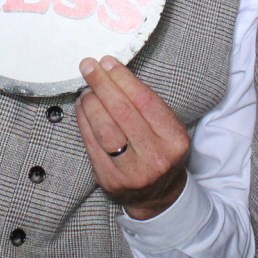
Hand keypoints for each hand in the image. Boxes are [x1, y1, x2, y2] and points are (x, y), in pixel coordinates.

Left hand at [75, 55, 189, 218]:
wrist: (157, 194)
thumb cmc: (160, 152)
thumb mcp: (167, 128)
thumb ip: (145, 105)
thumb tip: (112, 73)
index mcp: (175, 140)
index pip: (145, 101)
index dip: (123, 79)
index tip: (108, 62)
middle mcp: (156, 157)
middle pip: (122, 113)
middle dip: (102, 84)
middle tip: (89, 67)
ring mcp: (132, 172)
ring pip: (105, 130)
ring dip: (91, 103)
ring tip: (86, 90)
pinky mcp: (110, 180)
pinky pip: (92, 145)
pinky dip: (84, 122)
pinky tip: (82, 108)